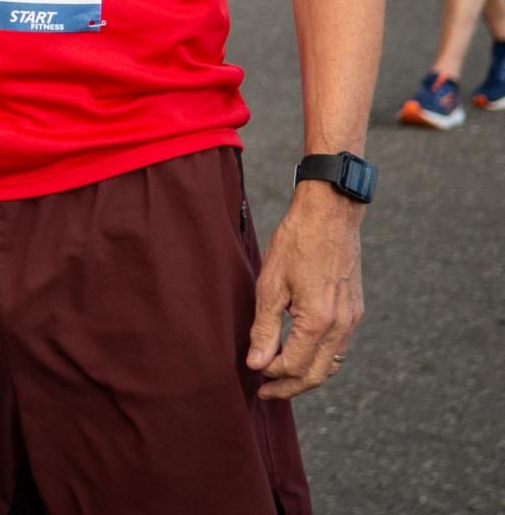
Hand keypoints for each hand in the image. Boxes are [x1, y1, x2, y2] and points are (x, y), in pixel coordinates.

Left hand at [246, 182, 364, 398]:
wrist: (330, 215)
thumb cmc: (296, 243)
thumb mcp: (270, 284)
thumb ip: (264, 328)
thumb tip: (256, 364)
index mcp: (319, 321)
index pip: (293, 365)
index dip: (271, 374)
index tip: (252, 373)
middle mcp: (342, 326)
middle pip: (316, 374)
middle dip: (289, 387)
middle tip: (265, 393)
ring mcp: (352, 319)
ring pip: (331, 364)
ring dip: (307, 376)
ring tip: (281, 379)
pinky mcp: (355, 311)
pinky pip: (340, 348)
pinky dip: (320, 359)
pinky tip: (302, 355)